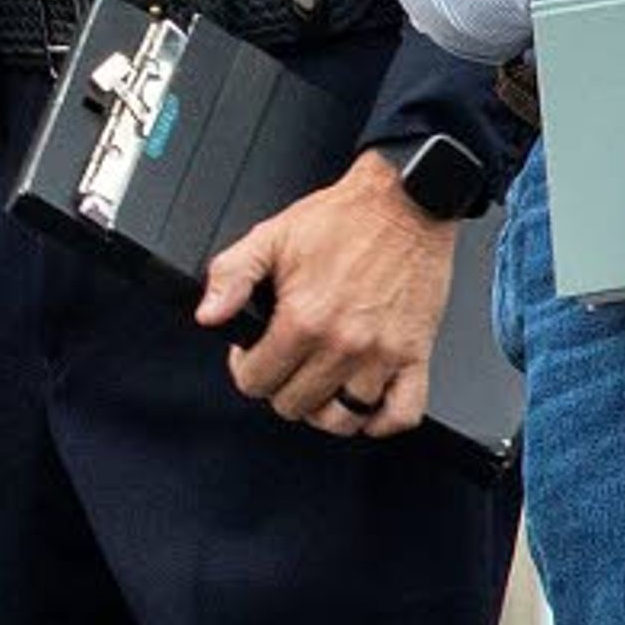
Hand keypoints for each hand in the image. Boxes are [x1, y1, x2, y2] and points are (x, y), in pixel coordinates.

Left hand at [194, 155, 458, 440]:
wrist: (406, 204)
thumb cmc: (344, 219)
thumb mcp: (271, 236)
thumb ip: (231, 276)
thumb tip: (209, 315)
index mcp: (304, 319)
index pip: (256, 381)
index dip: (246, 369)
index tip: (254, 355)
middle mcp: (343, 343)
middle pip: (295, 406)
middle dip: (281, 388)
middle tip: (286, 363)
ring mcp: (382, 355)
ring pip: (343, 419)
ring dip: (326, 408)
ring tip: (320, 384)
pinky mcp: (416, 356)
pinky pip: (401, 415)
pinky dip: (382, 419)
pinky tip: (366, 400)